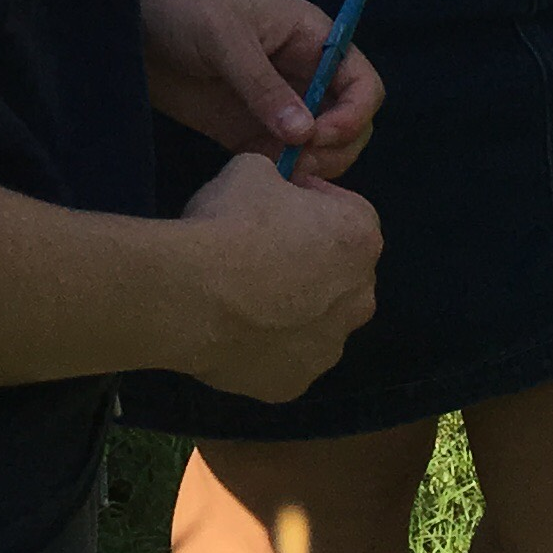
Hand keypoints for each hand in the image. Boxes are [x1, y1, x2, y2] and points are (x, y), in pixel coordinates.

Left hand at [132, 0, 383, 181]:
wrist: (130, 16)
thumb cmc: (184, 5)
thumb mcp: (225, 38)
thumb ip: (263, 86)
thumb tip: (305, 134)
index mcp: (312, 38)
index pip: (361, 81)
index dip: (354, 113)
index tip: (322, 135)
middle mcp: (304, 74)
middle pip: (349, 123)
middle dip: (335, 148)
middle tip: (296, 161)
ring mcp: (276, 105)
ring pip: (320, 148)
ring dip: (310, 167)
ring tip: (277, 173)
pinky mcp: (246, 130)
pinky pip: (281, 161)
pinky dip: (281, 177)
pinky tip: (262, 184)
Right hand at [173, 154, 381, 402]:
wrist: (193, 295)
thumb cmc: (232, 224)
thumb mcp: (254, 169)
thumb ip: (279, 180)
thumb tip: (276, 192)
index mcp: (359, 238)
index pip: (350, 213)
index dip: (314, 203)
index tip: (281, 203)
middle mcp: (358, 298)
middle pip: (343, 273)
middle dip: (313, 261)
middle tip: (265, 251)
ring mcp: (328, 348)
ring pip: (319, 322)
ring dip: (296, 308)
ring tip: (247, 295)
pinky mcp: (294, 384)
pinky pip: (288, 357)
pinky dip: (270, 345)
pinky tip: (238, 329)